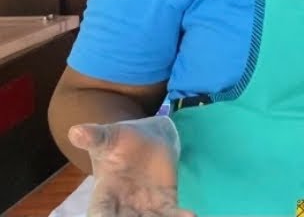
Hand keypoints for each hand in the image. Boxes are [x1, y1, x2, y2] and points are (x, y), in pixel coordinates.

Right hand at [68, 116, 192, 216]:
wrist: (148, 137)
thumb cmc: (120, 139)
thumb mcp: (107, 137)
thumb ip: (94, 137)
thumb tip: (76, 131)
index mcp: (104, 191)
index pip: (101, 210)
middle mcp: (124, 204)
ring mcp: (145, 205)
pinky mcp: (165, 200)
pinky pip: (171, 212)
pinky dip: (179, 216)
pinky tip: (190, 216)